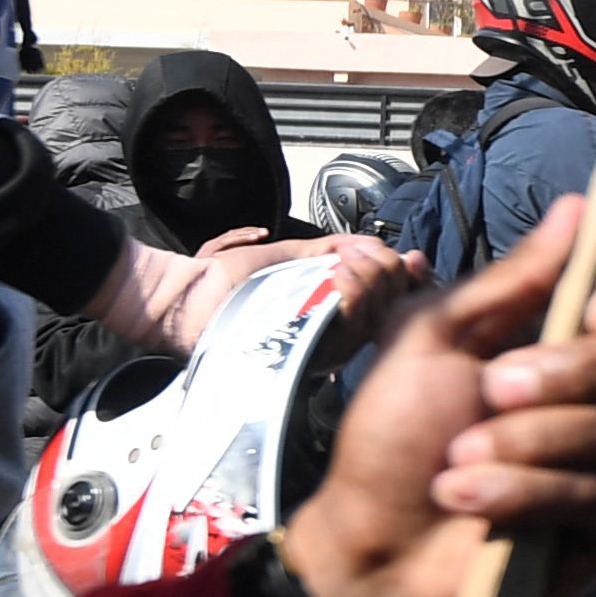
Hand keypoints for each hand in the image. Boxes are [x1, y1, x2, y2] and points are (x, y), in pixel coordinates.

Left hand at [104, 226, 386, 350]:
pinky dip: (352, 297)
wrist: (187, 294)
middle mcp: (329, 336)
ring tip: (348, 262)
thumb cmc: (222, 279)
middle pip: (387, 309)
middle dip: (388, 273)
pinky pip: (347, 330)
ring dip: (370, 281)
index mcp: (327, 313)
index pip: (383, 300)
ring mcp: (319, 348)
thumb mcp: (282, 254)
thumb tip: (365, 241)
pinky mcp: (305, 355)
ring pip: (372, 319)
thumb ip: (323, 248)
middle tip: (371, 253)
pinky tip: (340, 276)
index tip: (408, 256)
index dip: (402, 278)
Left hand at [276, 198, 595, 596]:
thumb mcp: (433, 339)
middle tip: (492, 390)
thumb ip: (510, 281)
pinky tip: (468, 499)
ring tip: (457, 461)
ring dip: (526, 441)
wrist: (370, 543)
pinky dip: (525, 492)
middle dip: (570, 371)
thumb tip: (578, 207)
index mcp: (572, 331)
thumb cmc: (395, 435)